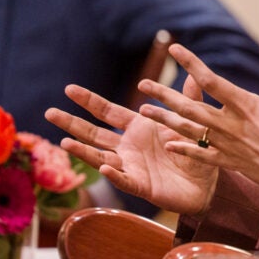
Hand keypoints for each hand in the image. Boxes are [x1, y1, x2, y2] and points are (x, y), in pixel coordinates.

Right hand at [45, 76, 218, 214]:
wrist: (209, 181)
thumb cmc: (196, 149)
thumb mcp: (191, 120)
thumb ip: (188, 98)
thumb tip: (193, 73)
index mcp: (138, 127)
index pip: (107, 112)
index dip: (89, 101)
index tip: (69, 89)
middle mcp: (128, 146)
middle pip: (94, 133)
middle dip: (72, 123)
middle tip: (49, 112)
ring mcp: (130, 166)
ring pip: (100, 157)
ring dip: (83, 150)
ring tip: (64, 141)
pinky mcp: (140, 185)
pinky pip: (123, 179)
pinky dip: (113, 173)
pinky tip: (103, 166)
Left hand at [136, 34, 258, 190]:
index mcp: (245, 105)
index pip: (211, 80)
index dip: (191, 63)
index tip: (174, 49)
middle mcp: (230, 124)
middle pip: (191, 107)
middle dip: (165, 95)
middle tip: (142, 84)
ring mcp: (226, 145)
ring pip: (189, 130)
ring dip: (165, 120)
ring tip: (143, 112)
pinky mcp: (228, 162)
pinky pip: (200, 155)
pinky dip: (183, 149)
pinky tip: (167, 143)